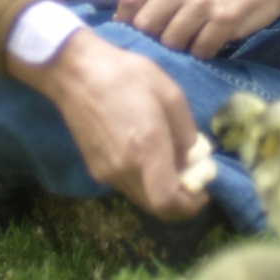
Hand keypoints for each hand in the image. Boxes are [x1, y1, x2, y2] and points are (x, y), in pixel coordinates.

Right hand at [7, 28, 207, 219]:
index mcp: (146, 148)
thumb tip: (192, 157)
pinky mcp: (95, 168)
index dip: (190, 205)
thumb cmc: (127, 74)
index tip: (203, 191)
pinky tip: (148, 155)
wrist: (76, 72)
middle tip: (192, 178)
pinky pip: (127, 186)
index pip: (167, 202)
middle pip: (156, 207)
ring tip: (172, 164)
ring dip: (161, 192)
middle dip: (179, 201)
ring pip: (141, 198)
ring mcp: (106, 172)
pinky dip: (144, 182)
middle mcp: (124, 169)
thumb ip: (186, 130)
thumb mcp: (170, 93)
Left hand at [113, 0, 279, 58]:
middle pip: (147, 25)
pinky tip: (211, 40)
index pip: (130, 0)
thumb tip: (122, 21)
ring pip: (172, 41)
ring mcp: (204, 1)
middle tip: (170, 39)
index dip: (128, 22)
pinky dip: (203, 52)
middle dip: (155, 38)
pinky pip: (200, 50)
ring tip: (194, 37)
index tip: (136, 33)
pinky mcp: (225, 19)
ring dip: (181, 47)